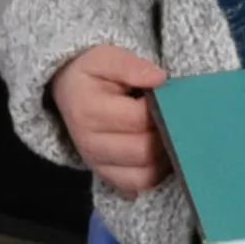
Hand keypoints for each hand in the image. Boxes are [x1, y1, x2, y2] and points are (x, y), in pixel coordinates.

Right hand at [50, 43, 168, 194]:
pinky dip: (155, 172)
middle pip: (144, 151)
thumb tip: (159, 78)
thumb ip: (130, 65)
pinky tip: (160, 153)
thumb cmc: (90, 75)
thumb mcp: (105, 57)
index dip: (162, 108)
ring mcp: (97, 164)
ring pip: (145, 174)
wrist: (69, 92)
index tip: (166, 95)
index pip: (139, 119)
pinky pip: (139, 185)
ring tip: (169, 134)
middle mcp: (90, 144)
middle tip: (175, 118)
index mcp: (88, 112)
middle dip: (167, 135)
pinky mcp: (106, 176)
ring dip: (165, 157)